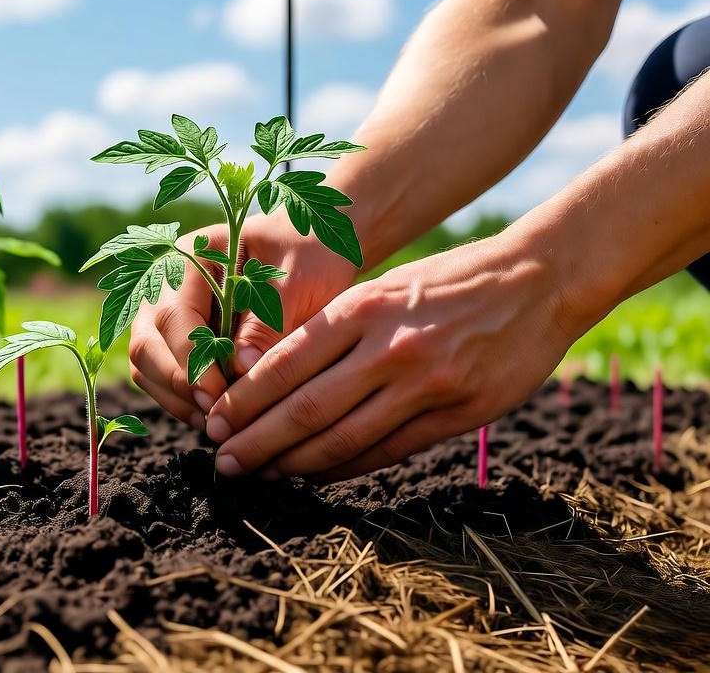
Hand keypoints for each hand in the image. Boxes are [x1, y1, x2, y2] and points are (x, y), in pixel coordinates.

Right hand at [127, 213, 358, 428]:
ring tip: (216, 419)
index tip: (220, 395)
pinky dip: (178, 399)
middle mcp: (166, 280)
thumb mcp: (297, 282)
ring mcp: (162, 309)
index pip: (174, 316)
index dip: (193, 362)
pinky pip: (156, 374)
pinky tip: (213, 413)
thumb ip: (266, 324)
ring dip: (176, 397)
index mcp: (193, 255)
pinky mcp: (169, 335)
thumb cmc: (310, 256)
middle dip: (179, 384)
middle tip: (217, 413)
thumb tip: (238, 370)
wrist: (314, 247)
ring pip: (145, 363)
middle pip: (147, 342)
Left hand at [206, 235, 583, 480]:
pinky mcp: (456, 415)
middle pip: (304, 409)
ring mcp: (424, 386)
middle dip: (255, 441)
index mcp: (363, 309)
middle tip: (222, 463)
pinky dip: (344, 467)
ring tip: (260, 475)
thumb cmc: (452, 279)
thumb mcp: (384, 286)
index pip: (284, 364)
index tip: (215, 422)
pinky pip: (386, 451)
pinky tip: (315, 475)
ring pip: (342, 439)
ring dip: (293, 463)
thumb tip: (274, 374)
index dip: (245, 401)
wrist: (540, 281)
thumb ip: (336, 328)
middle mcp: (388, 348)